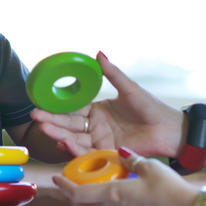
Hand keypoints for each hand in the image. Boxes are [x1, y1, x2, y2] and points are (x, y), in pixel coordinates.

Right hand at [30, 52, 184, 158]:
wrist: (168, 129)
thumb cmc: (151, 107)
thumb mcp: (129, 88)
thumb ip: (112, 73)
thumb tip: (98, 53)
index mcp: (98, 111)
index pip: (72, 111)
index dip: (56, 109)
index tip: (40, 106)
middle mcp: (96, 127)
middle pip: (69, 126)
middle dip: (52, 122)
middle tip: (36, 118)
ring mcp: (101, 141)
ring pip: (75, 139)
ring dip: (60, 135)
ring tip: (45, 129)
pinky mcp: (108, 153)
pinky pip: (88, 153)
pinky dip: (75, 149)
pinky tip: (64, 144)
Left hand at [52, 148, 199, 205]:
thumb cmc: (171, 190)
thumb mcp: (150, 167)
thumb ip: (131, 159)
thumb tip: (120, 152)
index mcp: (114, 195)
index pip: (78, 194)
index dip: (65, 186)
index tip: (56, 177)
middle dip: (72, 194)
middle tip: (68, 180)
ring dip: (86, 198)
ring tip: (87, 183)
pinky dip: (102, 201)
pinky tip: (110, 189)